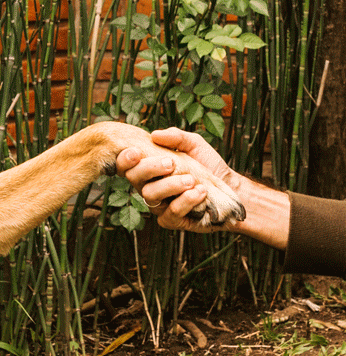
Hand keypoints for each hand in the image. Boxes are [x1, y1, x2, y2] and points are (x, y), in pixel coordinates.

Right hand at [116, 128, 242, 232]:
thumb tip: (154, 135)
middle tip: (171, 163)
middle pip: (134, 179)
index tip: (136, 152)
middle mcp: (149, 186)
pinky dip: (185, 201)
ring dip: (171, 185)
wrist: (231, 187)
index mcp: (150, 169)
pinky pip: (170, 213)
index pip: (127, 165)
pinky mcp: (171, 220)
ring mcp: (159, 205)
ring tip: (192, 180)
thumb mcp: (194, 144)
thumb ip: (176, 137)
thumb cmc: (208, 165)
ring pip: (150, 195)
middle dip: (149, 168)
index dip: (125, 160)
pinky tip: (200, 192)